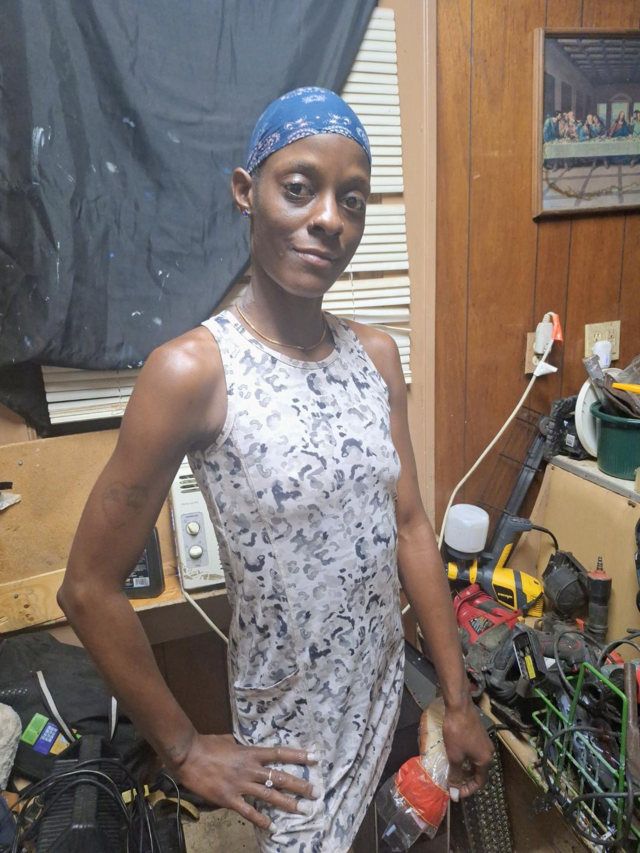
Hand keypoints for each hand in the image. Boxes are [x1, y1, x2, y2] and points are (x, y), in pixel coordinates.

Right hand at [168, 733, 319, 832]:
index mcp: (251, 752)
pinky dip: (261, 820)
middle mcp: (250, 768)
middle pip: (280, 777)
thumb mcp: (229, 740)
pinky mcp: (229, 799)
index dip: (299, 755)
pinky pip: (249, 811)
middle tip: (316, 793)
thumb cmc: (207, 745)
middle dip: (300, 785)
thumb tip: (242, 745)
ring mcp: (240, 784)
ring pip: (269, 795)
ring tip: (304, 810)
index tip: (315, 758)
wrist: (189, 756)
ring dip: (288, 803)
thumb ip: (240, 746)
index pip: (280, 753)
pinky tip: (272, 827)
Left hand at [442, 701, 493, 799]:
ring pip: (476, 763)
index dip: (467, 790)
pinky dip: (466, 760)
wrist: (459, 708)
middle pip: (479, 773)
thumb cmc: (457, 733)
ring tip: (453, 772)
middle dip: (466, 780)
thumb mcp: (455, 757)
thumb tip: (455, 795)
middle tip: (453, 784)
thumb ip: (456, 776)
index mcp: (485, 761)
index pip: (479, 782)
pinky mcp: (479, 735)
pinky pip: (474, 753)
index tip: (455, 793)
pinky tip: (457, 757)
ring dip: (466, 770)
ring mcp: (485, 743)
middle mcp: (488, 753)